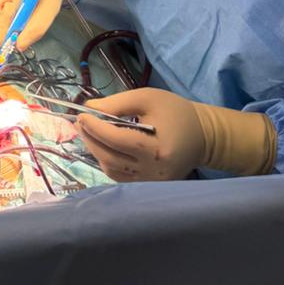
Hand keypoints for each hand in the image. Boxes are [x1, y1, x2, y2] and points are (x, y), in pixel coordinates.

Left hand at [77, 89, 204, 181]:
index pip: (117, 140)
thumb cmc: (176, 112)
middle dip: (91, 139)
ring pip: (112, 171)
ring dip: (96, 151)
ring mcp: (152, 182)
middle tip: (80, 123)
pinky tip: (103, 147)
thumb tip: (89, 108)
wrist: (203, 136)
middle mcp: (153, 170)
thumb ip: (117, 103)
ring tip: (89, 133)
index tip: (82, 115)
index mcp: (156, 147)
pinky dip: (107, 162)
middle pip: (110, 158)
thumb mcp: (148, 98)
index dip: (95, 128)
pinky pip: (121, 177)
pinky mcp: (151, 186)